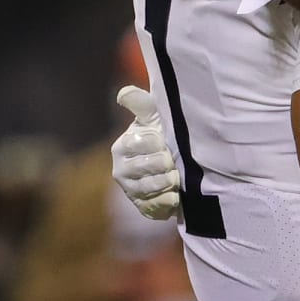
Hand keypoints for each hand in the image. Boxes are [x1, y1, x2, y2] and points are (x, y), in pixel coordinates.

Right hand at [112, 86, 179, 218]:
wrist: (175, 165)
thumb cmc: (162, 134)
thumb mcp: (153, 116)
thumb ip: (140, 103)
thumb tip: (123, 94)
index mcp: (123, 146)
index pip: (142, 141)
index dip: (158, 141)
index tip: (165, 139)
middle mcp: (121, 169)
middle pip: (151, 165)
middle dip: (167, 162)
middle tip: (174, 159)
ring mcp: (131, 190)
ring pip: (153, 186)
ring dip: (170, 180)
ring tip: (178, 175)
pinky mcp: (142, 207)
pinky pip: (156, 206)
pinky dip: (169, 200)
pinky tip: (176, 194)